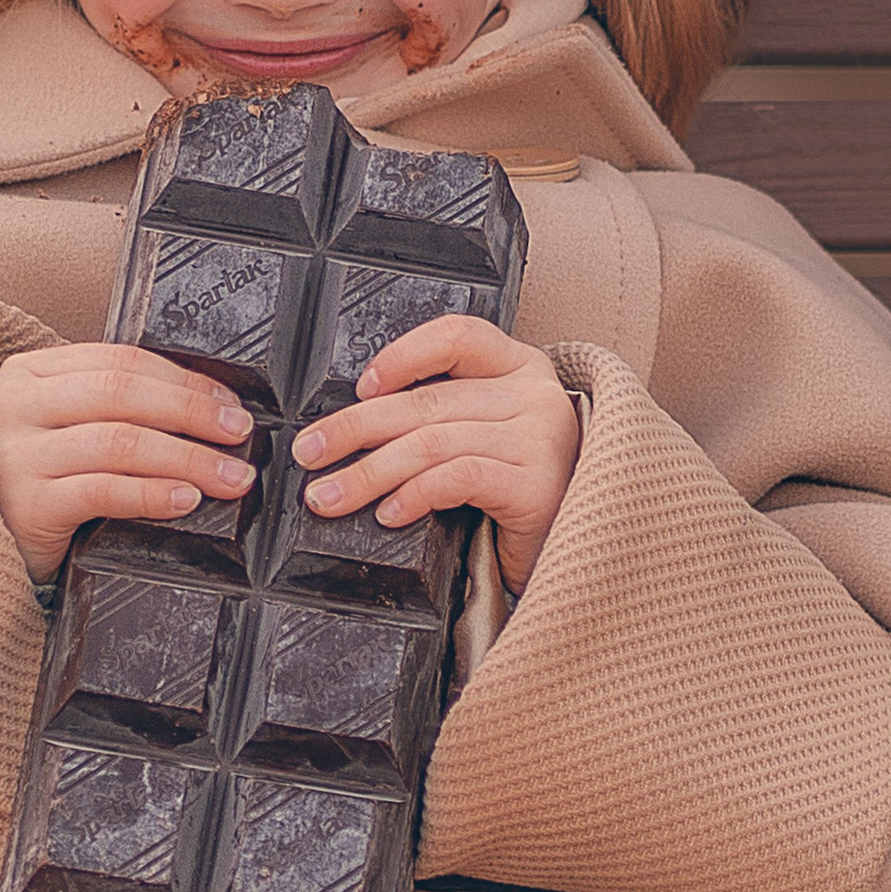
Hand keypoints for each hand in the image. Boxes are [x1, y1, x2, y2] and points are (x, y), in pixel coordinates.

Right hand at [0, 344, 255, 581]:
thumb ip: (107, 410)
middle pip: (122, 394)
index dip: (183, 380)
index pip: (119, 362)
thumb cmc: (31, 486)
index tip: (229, 403)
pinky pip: (102, 491)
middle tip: (240, 436)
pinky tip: (185, 500)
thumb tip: (204, 410)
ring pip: (118, 441)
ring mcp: (13, 455)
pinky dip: (151, 493)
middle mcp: (13, 405)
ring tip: (228, 477)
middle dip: (193, 413)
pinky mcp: (23, 505)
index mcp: (28, 373)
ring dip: (186, 458)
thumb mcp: (57, 431)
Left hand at [290, 317, 577, 595]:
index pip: (456, 336)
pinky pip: (456, 478)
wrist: (580, 555)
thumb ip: (443, 417)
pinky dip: (412, 495)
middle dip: (354, 429)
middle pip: (427, 400)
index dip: (401, 355)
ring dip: (368, 473)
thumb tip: (355, 424)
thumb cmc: (520, 497)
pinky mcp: (539, 486)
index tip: (360, 388)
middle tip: (309, 454)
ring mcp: (542, 438)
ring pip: (431, 442)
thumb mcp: (486, 439)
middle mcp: (536, 394)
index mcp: (520, 368)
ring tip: (329, 497)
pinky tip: (388, 514)